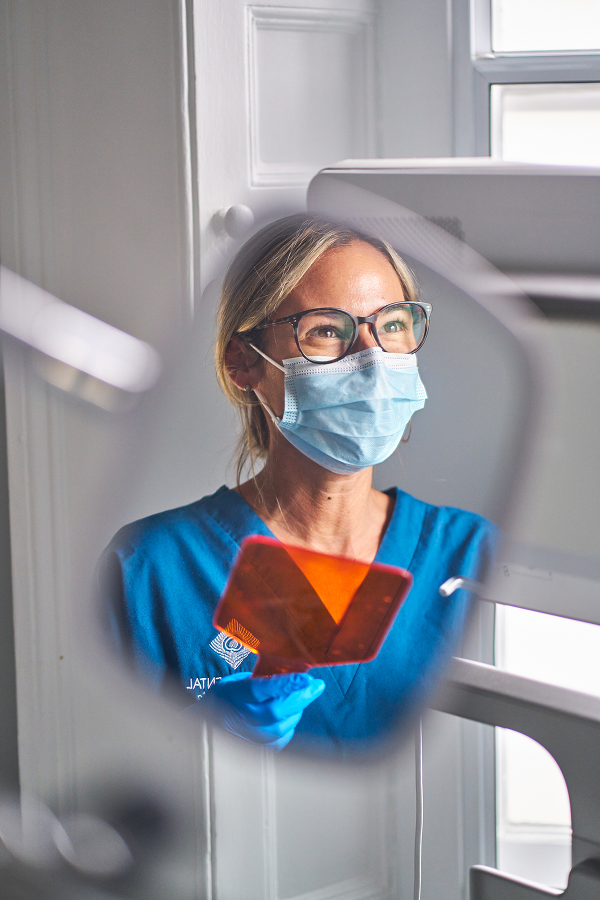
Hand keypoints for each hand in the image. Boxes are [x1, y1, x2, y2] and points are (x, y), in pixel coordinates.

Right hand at [203, 671, 325, 749]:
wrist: (202, 726)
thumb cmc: (225, 698)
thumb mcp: (236, 681)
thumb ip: (260, 678)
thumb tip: (291, 673)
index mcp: (233, 694)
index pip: (261, 689)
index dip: (286, 684)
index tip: (307, 677)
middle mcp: (238, 717)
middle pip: (276, 711)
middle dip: (301, 697)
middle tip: (316, 686)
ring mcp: (244, 737)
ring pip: (280, 728)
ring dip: (296, 713)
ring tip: (301, 700)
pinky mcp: (251, 751)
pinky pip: (278, 742)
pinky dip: (288, 729)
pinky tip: (290, 717)